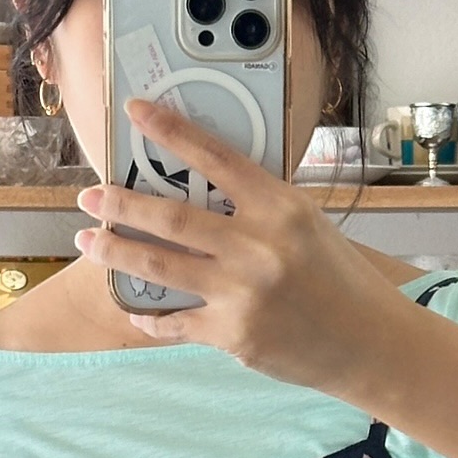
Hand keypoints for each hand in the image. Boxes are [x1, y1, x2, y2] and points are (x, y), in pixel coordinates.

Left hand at [75, 97, 419, 398]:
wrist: (368, 343)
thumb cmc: (339, 280)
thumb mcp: (306, 226)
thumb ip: (258, 209)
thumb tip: (198, 193)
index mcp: (280, 208)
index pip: (215, 157)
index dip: (170, 131)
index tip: (135, 113)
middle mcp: (258, 246)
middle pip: (171, 216)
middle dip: (120, 204)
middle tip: (90, 195)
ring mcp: (242, 293)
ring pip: (159, 267)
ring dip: (116, 252)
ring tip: (88, 241)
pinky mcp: (232, 334)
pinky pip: (174, 322)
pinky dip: (150, 316)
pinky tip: (136, 309)